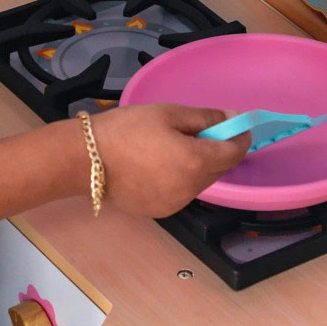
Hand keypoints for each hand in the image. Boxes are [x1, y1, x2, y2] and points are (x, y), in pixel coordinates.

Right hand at [88, 103, 249, 217]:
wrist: (85, 159)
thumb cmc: (127, 129)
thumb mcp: (169, 114)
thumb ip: (205, 119)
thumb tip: (231, 119)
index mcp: (196, 162)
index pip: (234, 153)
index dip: (241, 138)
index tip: (239, 126)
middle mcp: (191, 190)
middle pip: (218, 169)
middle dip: (218, 150)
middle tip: (201, 131)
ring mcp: (175, 204)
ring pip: (200, 183)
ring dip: (199, 165)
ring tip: (175, 146)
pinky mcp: (159, 212)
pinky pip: (182, 192)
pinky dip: (181, 178)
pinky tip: (161, 164)